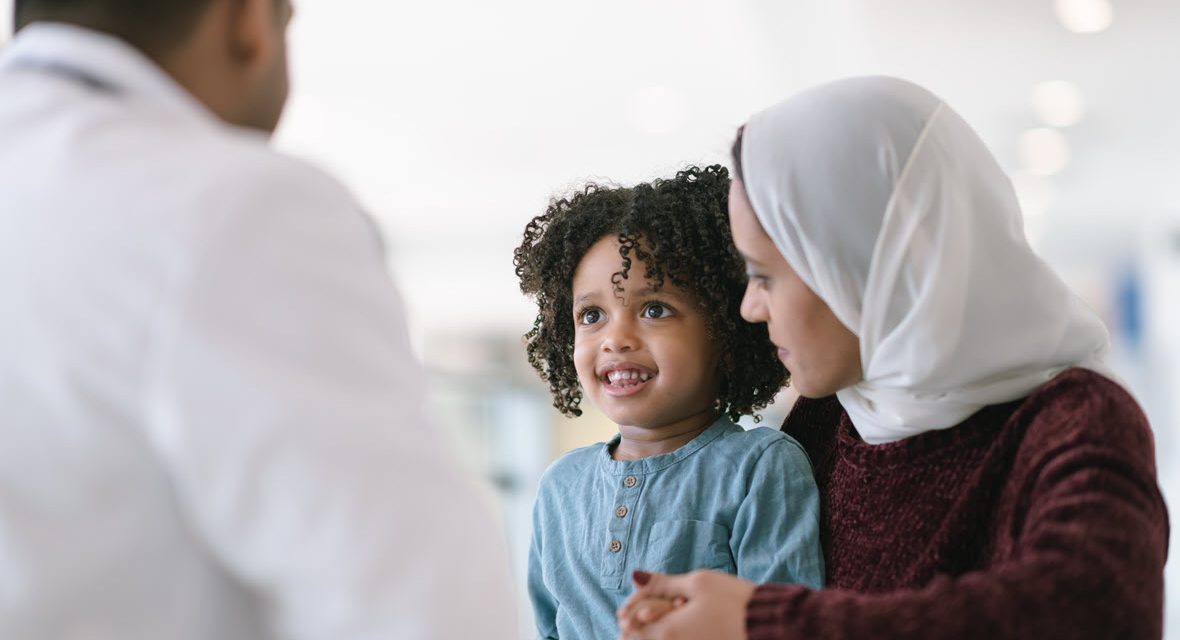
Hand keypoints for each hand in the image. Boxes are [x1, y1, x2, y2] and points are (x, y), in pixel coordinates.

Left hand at [617, 569, 756, 639]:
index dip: (628, 613)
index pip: (630, 629)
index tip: (634, 603)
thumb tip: (634, 577)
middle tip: (645, 612)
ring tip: (662, 616)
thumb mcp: (698, 582)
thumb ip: (662, 583)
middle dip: (638, 626)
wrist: (768, 626)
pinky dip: (671, 636)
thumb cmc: (735, 600)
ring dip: (654, 632)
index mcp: (668, 632)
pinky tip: (681, 625)